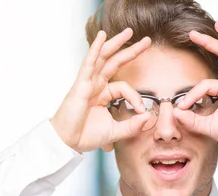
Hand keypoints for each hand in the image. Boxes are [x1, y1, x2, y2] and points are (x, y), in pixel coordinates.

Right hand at [51, 29, 151, 152]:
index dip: (135, 97)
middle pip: (115, 62)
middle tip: (147, 41)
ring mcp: (88, 82)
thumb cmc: (87, 135)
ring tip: (129, 32)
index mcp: (103, 94)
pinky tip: (102, 36)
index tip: (140, 111)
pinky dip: (96, 48)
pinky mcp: (81, 84)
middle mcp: (96, 85)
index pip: (124, 87)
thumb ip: (133, 125)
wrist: (69, 142)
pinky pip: (89, 63)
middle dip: (131, 51)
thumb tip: (149, 116)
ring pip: (104, 57)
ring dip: (116, 43)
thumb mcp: (116, 131)